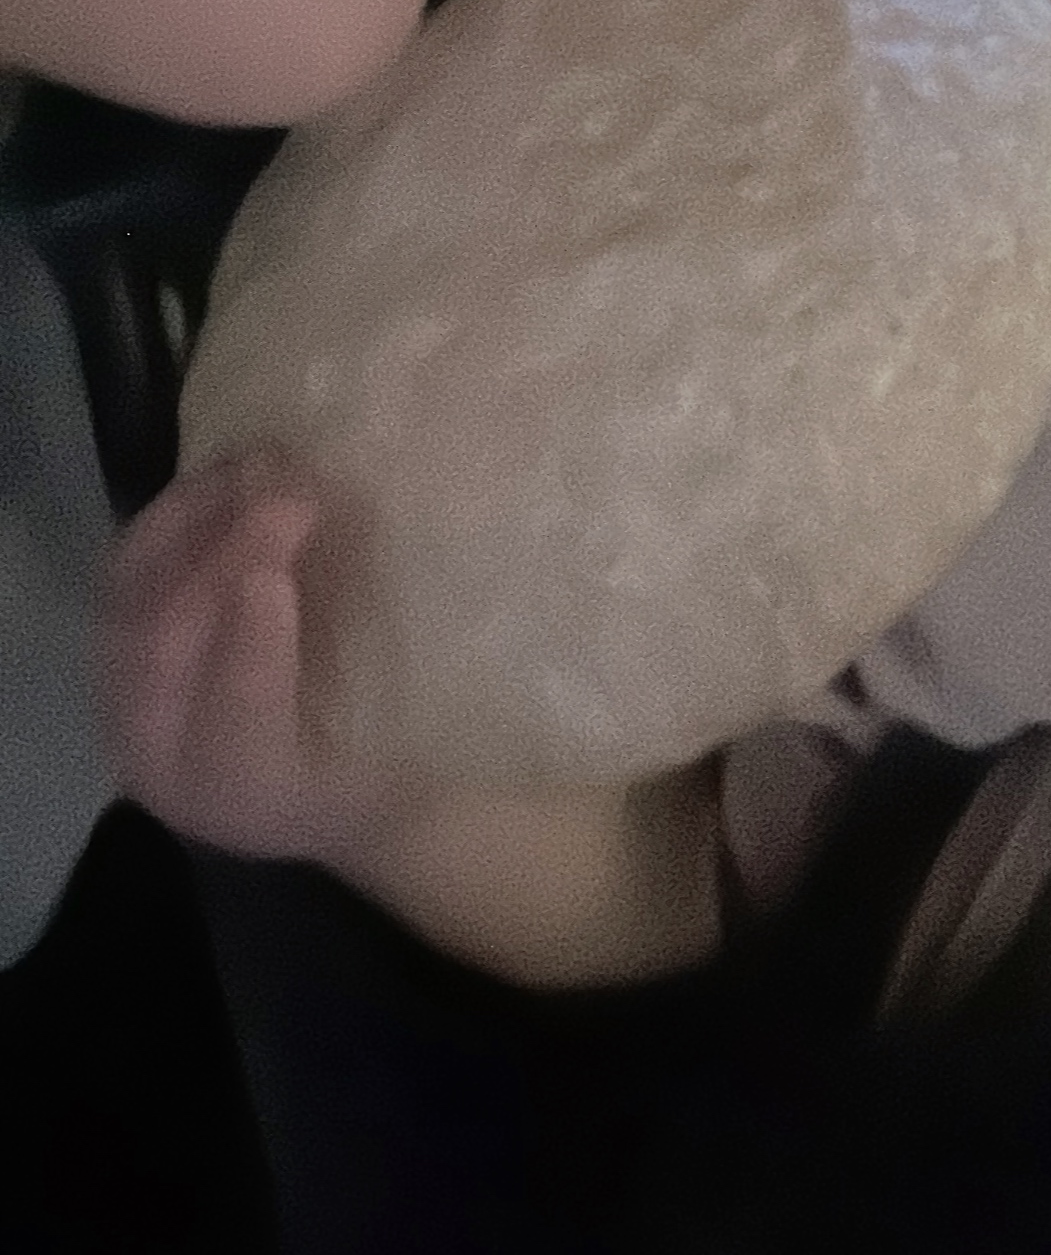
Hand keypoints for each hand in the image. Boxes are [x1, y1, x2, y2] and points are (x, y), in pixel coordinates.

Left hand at [97, 448, 720, 985]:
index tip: (287, 550)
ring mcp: (149, 711)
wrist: (370, 772)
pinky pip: (128, 572)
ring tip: (275, 457)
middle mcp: (193, 770)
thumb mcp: (508, 725)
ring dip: (191, 524)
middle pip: (163, 657)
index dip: (248, 643)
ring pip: (136, 606)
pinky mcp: (135, 652)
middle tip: (296, 473)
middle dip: (216, 558)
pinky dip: (174, 512)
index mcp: (281, 797)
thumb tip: (718, 607)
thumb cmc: (461, 733)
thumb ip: (570, 682)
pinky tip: (242, 462)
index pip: (235, 725)